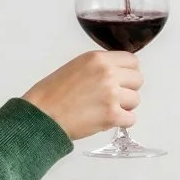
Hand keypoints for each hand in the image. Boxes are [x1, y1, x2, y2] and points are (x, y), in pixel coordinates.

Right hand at [23, 51, 142, 142]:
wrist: (41, 115)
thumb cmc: (52, 93)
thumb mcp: (77, 66)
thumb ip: (100, 66)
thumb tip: (118, 73)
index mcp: (98, 58)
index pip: (132, 60)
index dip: (128, 71)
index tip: (122, 79)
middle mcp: (108, 73)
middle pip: (138, 79)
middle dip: (128, 89)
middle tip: (114, 96)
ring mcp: (111, 94)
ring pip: (135, 99)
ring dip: (124, 106)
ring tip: (107, 109)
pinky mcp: (111, 116)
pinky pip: (131, 118)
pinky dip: (122, 121)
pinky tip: (108, 120)